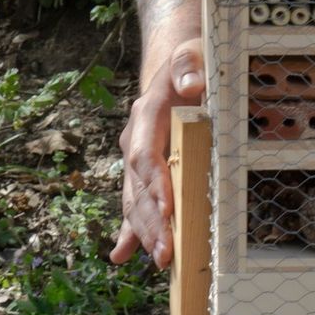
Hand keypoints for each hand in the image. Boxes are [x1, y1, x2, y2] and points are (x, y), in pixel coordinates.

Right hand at [112, 36, 206, 268]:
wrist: (174, 67)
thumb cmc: (189, 63)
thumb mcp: (192, 53)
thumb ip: (188, 65)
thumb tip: (191, 85)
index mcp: (147, 117)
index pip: (147, 156)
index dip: (156, 183)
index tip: (169, 208)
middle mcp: (137, 142)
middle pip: (139, 188)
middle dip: (152, 223)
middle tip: (167, 254)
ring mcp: (137, 159)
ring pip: (136, 201)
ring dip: (146, 233)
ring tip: (160, 261)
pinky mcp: (146, 171)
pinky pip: (136, 203)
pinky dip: (132, 229)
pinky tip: (122, 255)